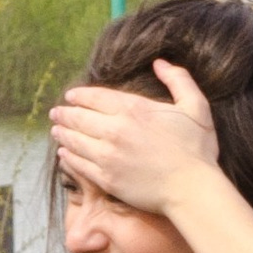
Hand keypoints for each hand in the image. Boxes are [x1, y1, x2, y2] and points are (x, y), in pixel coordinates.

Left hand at [48, 61, 219, 214]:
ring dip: (62, 133)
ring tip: (55, 131)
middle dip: (64, 114)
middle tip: (55, 113)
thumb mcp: (196, 106)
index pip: (95, 97)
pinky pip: (79, 164)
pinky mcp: (106, 178)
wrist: (191, 189)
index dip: (79, 95)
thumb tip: (159, 63)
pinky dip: (68, 157)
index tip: (71, 96)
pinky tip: (64, 154)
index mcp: (134, 109)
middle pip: (79, 117)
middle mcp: (115, 130)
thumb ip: (178, 79)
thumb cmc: (197, 149)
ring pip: (75, 140)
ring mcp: (107, 156)